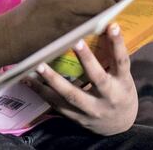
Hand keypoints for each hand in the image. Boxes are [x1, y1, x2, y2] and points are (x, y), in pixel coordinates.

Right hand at [0, 0, 128, 63]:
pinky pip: (96, 22)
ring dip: (116, 13)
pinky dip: (105, 26)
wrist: (10, 35)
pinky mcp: (66, 25)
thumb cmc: (33, 15)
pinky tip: (105, 32)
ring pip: (105, 3)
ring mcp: (66, 5)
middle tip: (121, 9)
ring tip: (116, 21)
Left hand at [22, 22, 137, 135]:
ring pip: (72, 95)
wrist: (119, 126)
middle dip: (87, 60)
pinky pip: (58, 105)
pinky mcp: (77, 118)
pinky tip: (28, 81)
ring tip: (38, 65)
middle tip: (74, 41)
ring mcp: (92, 110)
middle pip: (98, 78)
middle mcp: (109, 97)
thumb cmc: (120, 92)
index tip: (112, 25)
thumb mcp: (123, 76)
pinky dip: (42, 92)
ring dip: (53, 80)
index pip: (122, 61)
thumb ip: (113, 58)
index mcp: (123, 83)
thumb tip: (102, 27)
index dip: (118, 44)